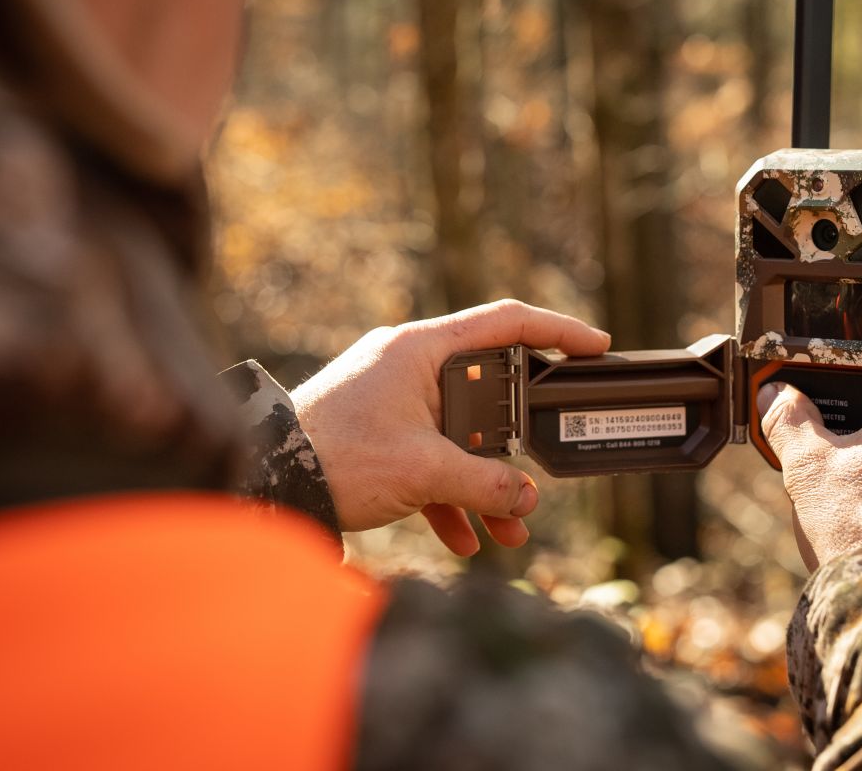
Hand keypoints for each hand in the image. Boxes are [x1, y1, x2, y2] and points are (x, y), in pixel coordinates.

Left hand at [290, 300, 610, 552]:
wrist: (267, 480)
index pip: (506, 322)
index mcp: (422, 349)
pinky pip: (429, 457)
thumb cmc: (338, 457)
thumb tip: (527, 498)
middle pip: (488, 390)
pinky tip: (465, 539)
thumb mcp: (424, 471)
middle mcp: (409, 364)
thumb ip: (486, 482)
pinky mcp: (379, 431)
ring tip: (510, 529)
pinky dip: (449, 494)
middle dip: (517, 444)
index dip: (558, 330)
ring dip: (485, 482)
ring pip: (460, 434)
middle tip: (545, 465)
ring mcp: (393, 397)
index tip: (595, 347)